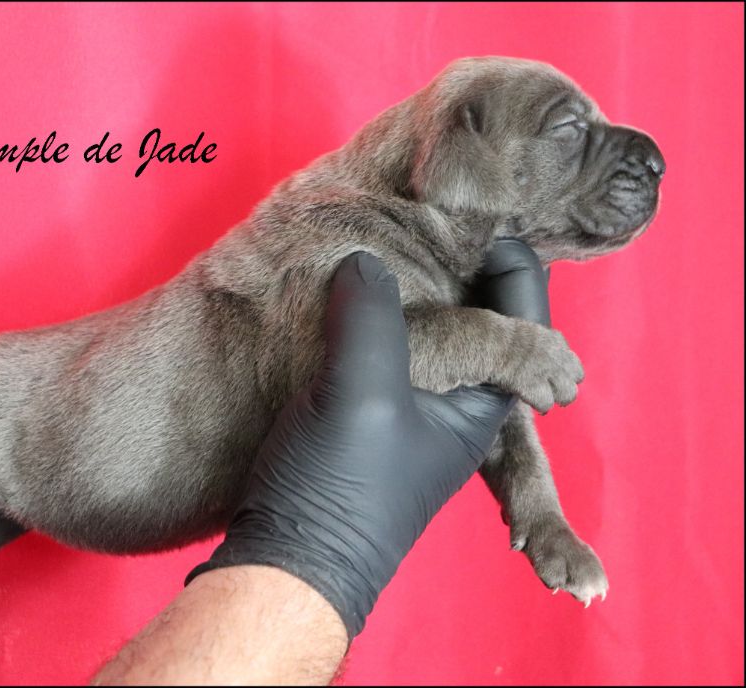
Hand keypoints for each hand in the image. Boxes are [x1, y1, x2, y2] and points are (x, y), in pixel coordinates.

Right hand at [188, 241, 550, 639]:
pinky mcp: (369, 417)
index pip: (522, 303)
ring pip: (428, 327)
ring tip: (372, 252)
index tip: (448, 213)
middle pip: (477, 310)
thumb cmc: (338, 488)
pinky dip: (374, 318)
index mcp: (487, 397)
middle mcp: (462, 401)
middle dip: (450, 263)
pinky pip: (388, 348)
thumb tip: (365, 259)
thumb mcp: (361, 391)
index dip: (495, 251)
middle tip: (408, 221)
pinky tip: (341, 302)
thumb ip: (372, 314)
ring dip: (407, 290)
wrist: (287, 561)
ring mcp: (415, 410)